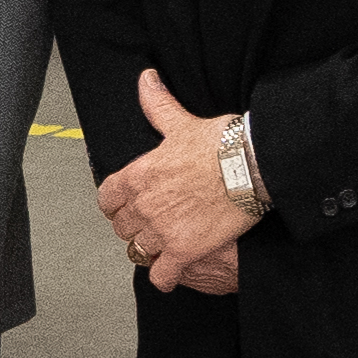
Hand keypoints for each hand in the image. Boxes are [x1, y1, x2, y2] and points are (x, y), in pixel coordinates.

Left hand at [97, 67, 264, 290]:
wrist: (250, 165)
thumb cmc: (220, 144)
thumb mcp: (182, 122)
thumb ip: (158, 106)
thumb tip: (146, 81)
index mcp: (138, 175)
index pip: (107, 199)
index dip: (114, 204)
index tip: (122, 206)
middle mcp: (144, 205)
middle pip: (122, 227)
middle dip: (132, 227)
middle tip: (148, 225)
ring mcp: (162, 230)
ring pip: (138, 251)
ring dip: (148, 250)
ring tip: (160, 247)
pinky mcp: (184, 250)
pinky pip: (162, 274)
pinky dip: (165, 276)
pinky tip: (172, 272)